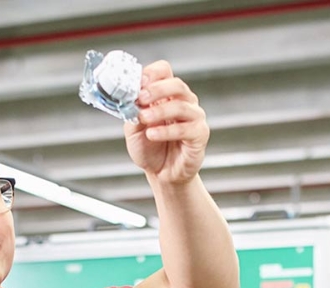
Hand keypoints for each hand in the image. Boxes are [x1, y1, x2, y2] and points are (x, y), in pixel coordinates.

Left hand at [124, 60, 208, 183]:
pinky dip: (167, 131)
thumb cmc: (149, 149)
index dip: (152, 74)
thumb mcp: (133, 129)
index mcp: (166, 95)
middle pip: (176, 84)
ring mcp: (194, 117)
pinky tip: (153, 134)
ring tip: (144, 119)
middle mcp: (183, 101)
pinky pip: (186, 128)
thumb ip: (132, 113)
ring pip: (181, 105)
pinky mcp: (200, 134)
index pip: (164, 71)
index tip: (138, 83)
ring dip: (160, 111)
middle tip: (141, 99)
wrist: (161, 173)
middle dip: (156, 90)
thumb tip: (130, 99)